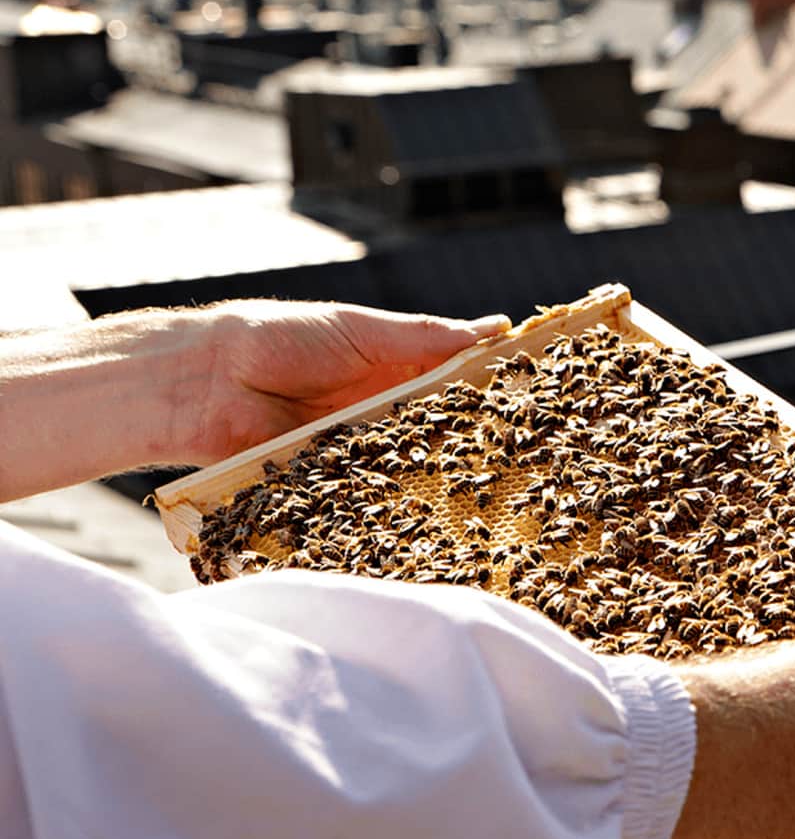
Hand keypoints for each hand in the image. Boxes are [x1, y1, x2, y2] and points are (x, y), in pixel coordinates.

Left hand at [0, 302, 508, 502]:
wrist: (205, 383)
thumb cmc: (280, 339)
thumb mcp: (361, 330)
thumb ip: (424, 336)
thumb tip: (493, 329)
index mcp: (399, 370)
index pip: (460, 382)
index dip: (496, 390)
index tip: (544, 398)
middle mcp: (387, 414)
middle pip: (446, 432)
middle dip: (481, 442)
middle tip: (533, 453)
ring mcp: (364, 452)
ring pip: (417, 468)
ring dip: (445, 476)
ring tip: (494, 485)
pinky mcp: (336, 485)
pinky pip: (375, 496)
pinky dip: (397, 502)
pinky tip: (432, 509)